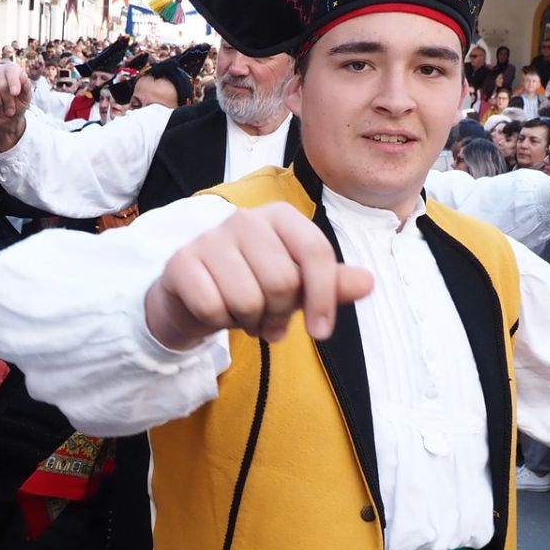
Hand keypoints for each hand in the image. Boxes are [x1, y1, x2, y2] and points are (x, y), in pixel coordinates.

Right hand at [0, 62, 32, 151]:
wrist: (6, 118)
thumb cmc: (18, 104)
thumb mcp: (26, 97)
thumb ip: (26, 85)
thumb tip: (23, 77)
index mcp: (11, 69)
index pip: (11, 71)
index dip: (13, 82)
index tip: (15, 93)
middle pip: (2, 86)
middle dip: (8, 102)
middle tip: (10, 110)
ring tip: (1, 108)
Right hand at [144, 202, 375, 350]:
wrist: (193, 296)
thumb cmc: (252, 285)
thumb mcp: (297, 287)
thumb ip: (330, 285)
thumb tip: (368, 282)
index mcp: (280, 217)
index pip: (314, 252)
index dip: (323, 298)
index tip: (321, 332)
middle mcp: (245, 219)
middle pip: (281, 281)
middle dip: (278, 313)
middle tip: (268, 318)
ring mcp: (209, 238)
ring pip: (247, 298)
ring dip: (248, 321)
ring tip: (243, 314)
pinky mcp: (181, 262)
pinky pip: (213, 307)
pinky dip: (217, 322)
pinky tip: (216, 312)